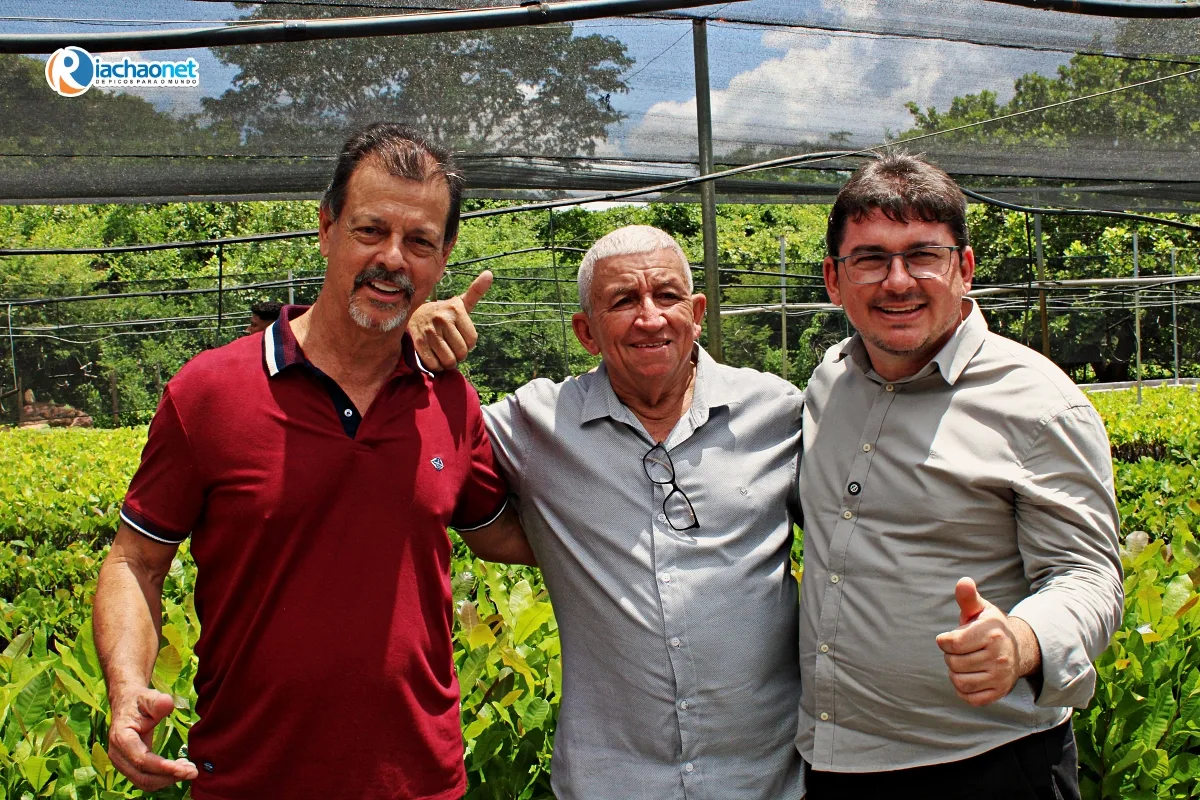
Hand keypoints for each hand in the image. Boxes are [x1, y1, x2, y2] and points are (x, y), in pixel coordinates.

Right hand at [107, 687, 197, 790]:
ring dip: (168, 780)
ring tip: (189, 769)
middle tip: (193, 771)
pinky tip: (179, 768)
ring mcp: (122, 763)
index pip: (142, 760)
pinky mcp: (129, 767)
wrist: (127, 704)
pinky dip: (163, 778)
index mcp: (121, 738)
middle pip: (143, 777)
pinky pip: (146, 779)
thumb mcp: (148, 696)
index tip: (184, 768)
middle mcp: (118, 755)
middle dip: (169, 777)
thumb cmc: (139, 700)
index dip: (163, 767)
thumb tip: (167, 705)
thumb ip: (158, 701)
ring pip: (144, 782)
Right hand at [410, 271, 492, 370]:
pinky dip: (437, 366)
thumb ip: (476, 291)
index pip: (472, 340)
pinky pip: (434, 364)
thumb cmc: (443, 313)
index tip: (460, 337)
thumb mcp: (460, 302)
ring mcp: (430, 331)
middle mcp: (443, 318)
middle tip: (452, 347)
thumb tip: (489, 273)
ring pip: (449, 361)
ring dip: (448, 362)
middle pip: (462, 352)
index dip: (468, 344)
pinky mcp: (418, 342)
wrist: (412, 315)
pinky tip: (435, 357)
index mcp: (456, 309)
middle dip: (459, 355)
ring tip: (445, 353)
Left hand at [935, 577, 1039, 706]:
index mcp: (992, 634)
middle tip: (961, 650)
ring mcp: (1000, 677)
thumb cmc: (990, 627)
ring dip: (955, 672)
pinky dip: (963, 690)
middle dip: (950, 656)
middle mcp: (999, 657)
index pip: (951, 643)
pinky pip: (969, 698)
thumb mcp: (981, 609)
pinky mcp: (999, 693)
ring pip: (959, 681)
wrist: (1018, 649)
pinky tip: (969, 676)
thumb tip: (963, 581)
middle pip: (953, 663)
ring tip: (964, 662)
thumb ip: (968, 597)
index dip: (944, 641)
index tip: (950, 638)